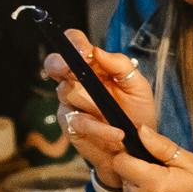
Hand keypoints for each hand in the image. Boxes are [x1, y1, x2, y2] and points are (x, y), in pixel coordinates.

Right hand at [43, 38, 159, 184]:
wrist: (138, 148)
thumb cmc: (137, 112)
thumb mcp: (137, 86)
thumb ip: (120, 66)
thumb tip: (97, 51)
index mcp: (92, 66)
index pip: (73, 44)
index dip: (73, 43)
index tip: (84, 51)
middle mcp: (76, 82)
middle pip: (54, 64)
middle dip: (60, 64)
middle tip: (72, 71)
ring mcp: (70, 104)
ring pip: (66, 91)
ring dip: (91, 101)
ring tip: (113, 114)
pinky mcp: (70, 126)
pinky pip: (78, 121)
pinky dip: (100, 128)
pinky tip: (117, 133)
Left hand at [113, 137, 192, 191]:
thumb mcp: (192, 163)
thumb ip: (162, 146)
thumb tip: (140, 130)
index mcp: (156, 184)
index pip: (120, 162)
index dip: (129, 154)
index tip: (144, 154)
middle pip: (123, 177)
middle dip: (137, 171)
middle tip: (162, 173)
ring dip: (139, 187)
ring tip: (164, 189)